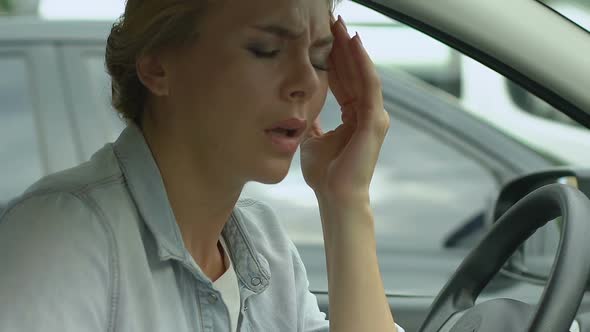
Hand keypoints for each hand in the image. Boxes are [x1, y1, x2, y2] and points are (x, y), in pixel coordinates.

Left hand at [300, 15, 389, 202]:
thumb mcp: (313, 141)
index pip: (344, 81)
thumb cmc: (325, 174)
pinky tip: (354, 44)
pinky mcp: (375, 121)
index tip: (323, 38)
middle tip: (333, 22)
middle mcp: (366, 113)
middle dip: (343, 47)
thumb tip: (303, 113)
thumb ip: (313, 124)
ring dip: (353, 49)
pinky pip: (369, 85)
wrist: (335, 195)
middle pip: (354, 73)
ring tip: (342, 27)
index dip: (334, 59)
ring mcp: (373, 116)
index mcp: (353, 117)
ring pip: (363, 74)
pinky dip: (362, 64)